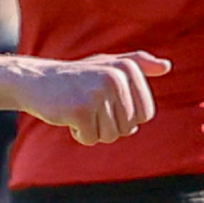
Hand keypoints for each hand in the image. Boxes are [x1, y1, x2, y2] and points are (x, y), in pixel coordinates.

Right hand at [17, 52, 169, 144]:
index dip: (127, 117)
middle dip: (109, 125)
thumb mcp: (108, 64)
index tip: (108, 103)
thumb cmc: (77, 76)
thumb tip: (166, 66)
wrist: (37, 80)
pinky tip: (68, 117)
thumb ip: (139, 63)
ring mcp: (97, 94)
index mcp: (127, 68)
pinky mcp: (79, 110)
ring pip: (110, 136)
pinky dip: (79, 135)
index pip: (145, 114)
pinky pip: (90, 139)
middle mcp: (115, 78)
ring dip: (94, 131)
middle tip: (90, 107)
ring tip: (79, 110)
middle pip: (128, 128)